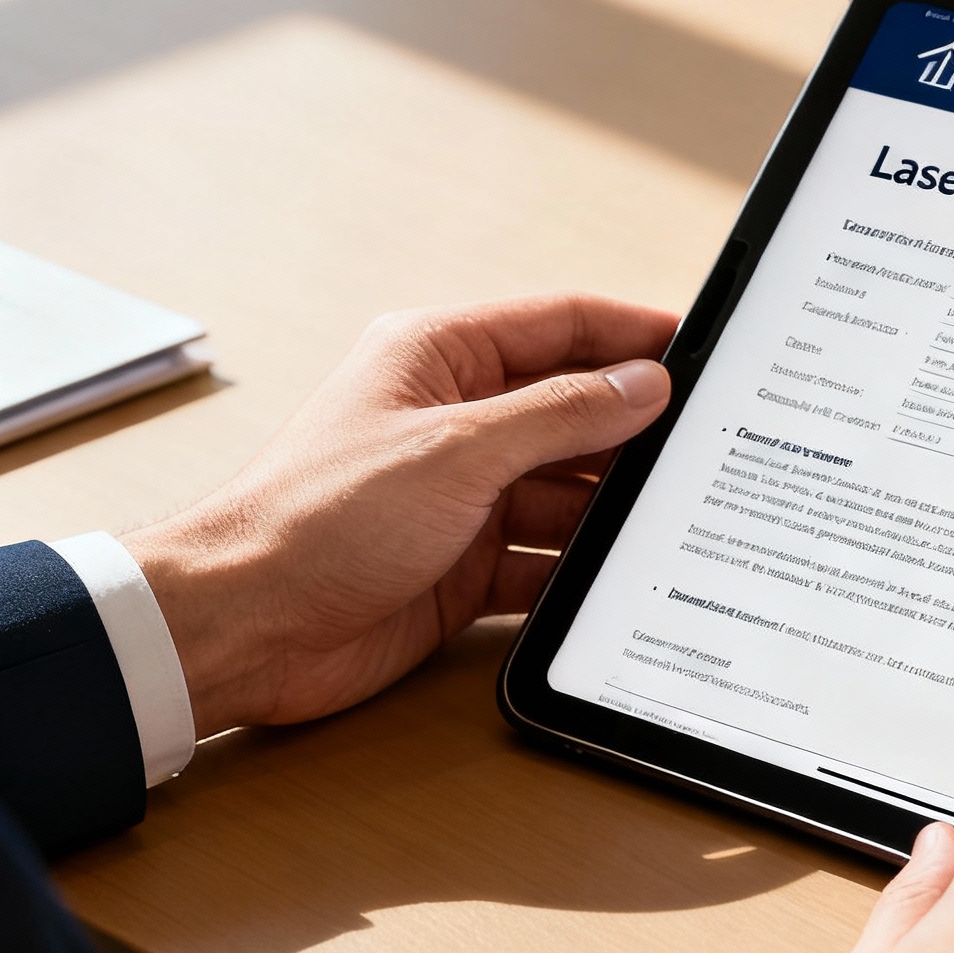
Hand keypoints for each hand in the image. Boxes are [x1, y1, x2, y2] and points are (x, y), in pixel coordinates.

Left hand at [125, 295, 675, 735]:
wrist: (244, 626)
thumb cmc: (315, 518)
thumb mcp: (458, 450)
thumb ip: (560, 413)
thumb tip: (642, 384)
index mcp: (440, 358)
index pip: (559, 325)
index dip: (633, 332)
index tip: (701, 345)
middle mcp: (454, 421)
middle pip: (571, 410)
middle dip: (634, 428)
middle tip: (709, 442)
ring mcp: (460, 495)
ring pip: (565, 489)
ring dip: (611, 507)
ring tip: (675, 513)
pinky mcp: (461, 565)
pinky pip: (542, 559)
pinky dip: (578, 570)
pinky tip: (619, 578)